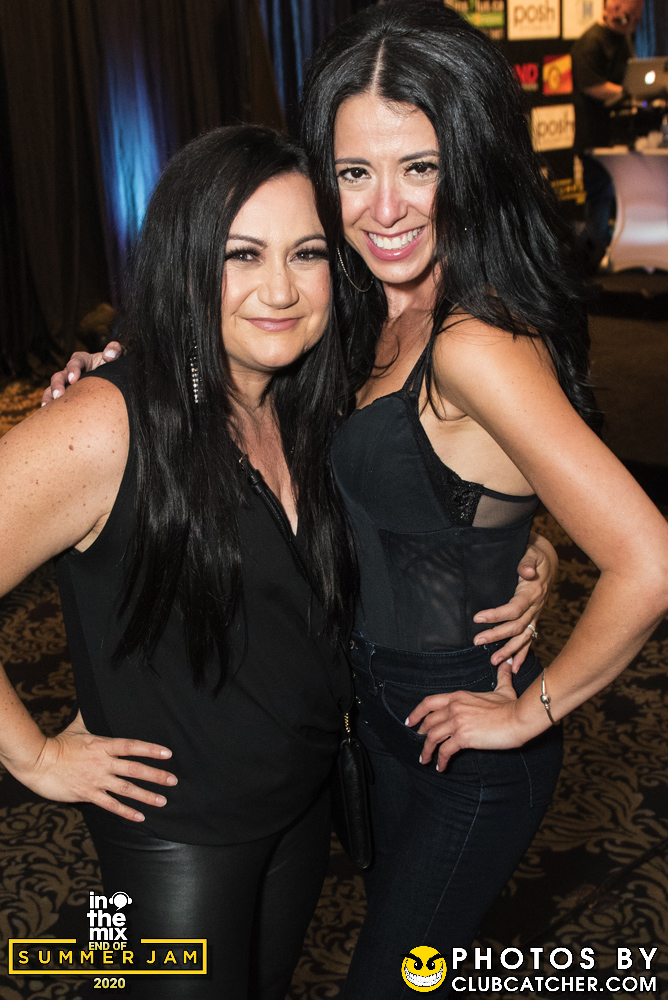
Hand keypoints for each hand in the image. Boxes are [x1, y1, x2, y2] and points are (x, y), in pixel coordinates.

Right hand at [10, 711, 176, 821]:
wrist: (37, 762)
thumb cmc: (57, 744)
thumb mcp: (77, 727)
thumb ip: (89, 716)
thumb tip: (92, 700)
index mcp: (102, 745)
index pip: (132, 746)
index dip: (151, 749)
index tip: (168, 754)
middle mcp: (103, 763)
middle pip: (135, 769)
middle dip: (156, 775)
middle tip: (173, 781)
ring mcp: (96, 780)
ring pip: (126, 789)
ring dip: (146, 796)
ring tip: (163, 801)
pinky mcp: (87, 794)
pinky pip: (111, 805)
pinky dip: (126, 811)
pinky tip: (140, 816)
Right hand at [41, 342, 121, 405]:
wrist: (116, 381)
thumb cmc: (115, 366)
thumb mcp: (118, 355)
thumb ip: (115, 350)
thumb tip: (108, 355)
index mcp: (83, 360)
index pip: (75, 361)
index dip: (73, 369)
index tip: (73, 379)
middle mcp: (72, 372)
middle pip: (59, 376)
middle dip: (58, 385)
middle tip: (59, 395)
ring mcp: (68, 385)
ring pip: (53, 389)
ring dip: (50, 396)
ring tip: (48, 406)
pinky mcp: (68, 397)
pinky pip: (55, 401)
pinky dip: (50, 406)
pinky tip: (48, 412)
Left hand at [407, 661, 521, 771]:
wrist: (519, 717)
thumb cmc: (512, 705)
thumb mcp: (503, 688)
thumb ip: (501, 676)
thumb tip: (506, 663)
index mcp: (459, 696)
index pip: (429, 702)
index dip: (417, 712)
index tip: (410, 721)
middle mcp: (454, 707)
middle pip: (428, 721)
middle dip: (420, 733)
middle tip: (419, 742)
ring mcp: (458, 721)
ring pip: (432, 737)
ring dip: (426, 750)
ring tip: (425, 760)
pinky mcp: (464, 736)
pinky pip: (445, 750)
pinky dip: (440, 760)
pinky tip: (441, 767)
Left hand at [472, 530, 557, 670]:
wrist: (548, 560)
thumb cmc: (535, 554)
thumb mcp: (532, 553)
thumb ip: (527, 563)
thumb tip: (525, 572)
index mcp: (532, 592)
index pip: (514, 608)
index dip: (497, 615)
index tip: (477, 617)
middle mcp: (535, 607)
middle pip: (516, 626)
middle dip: (497, 636)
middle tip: (477, 640)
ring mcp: (536, 614)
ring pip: (523, 637)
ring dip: (509, 650)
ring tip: (493, 661)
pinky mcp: (534, 618)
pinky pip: (530, 638)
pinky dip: (523, 653)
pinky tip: (513, 666)